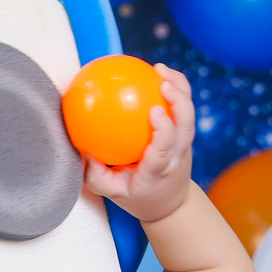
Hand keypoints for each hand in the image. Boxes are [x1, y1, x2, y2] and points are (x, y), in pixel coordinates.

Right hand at [82, 63, 194, 223]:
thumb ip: (96, 176)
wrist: (169, 203)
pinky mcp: (185, 136)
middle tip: (162, 81)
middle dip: (179, 102)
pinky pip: (183, 109)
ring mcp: (185, 145)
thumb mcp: (113, 194)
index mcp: (159, 170)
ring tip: (160, 68)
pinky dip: (175, 89)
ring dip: (180, 88)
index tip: (154, 110)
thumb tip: (82, 150)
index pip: (164, 149)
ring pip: (189, 114)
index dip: (164, 129)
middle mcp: (176, 156)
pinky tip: (157, 74)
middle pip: (185, 127)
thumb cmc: (137, 197)